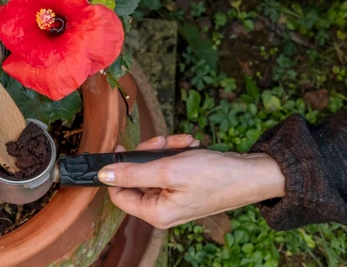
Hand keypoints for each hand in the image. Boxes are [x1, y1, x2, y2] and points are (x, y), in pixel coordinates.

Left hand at [100, 134, 284, 228]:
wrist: (251, 174)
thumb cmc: (215, 176)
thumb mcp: (168, 170)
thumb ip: (133, 172)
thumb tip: (103, 176)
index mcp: (156, 213)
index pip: (118, 194)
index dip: (118, 169)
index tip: (124, 147)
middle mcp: (162, 208)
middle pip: (136, 176)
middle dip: (149, 153)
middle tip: (162, 142)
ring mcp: (173, 197)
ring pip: (153, 166)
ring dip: (165, 149)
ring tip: (183, 143)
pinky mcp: (183, 186)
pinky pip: (169, 165)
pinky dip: (176, 152)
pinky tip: (190, 145)